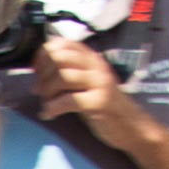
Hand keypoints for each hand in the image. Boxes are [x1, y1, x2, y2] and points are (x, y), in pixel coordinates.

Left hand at [33, 37, 147, 150]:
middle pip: (59, 56)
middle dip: (42, 74)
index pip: (61, 43)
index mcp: (92, 58)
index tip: (37, 72)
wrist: (131, 126)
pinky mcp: (99, 102)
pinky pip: (67, 100)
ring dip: (47, 92)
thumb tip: (38, 68)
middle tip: (39, 90)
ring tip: (46, 103)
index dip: (43, 55)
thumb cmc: (104, 104)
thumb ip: (69, 71)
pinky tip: (49, 114)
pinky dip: (52, 108)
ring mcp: (100, 83)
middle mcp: (97, 66)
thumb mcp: (87, 82)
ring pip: (62, 76)